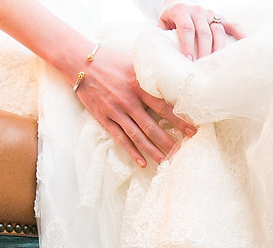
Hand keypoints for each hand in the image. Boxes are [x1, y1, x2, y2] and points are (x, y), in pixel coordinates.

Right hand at [74, 47, 196, 166]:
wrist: (79, 61)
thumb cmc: (110, 59)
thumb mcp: (135, 62)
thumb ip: (152, 73)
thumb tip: (174, 73)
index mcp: (139, 86)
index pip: (164, 107)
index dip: (179, 121)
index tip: (193, 131)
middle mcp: (128, 101)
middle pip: (152, 127)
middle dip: (169, 142)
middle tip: (184, 153)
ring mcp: (116, 111)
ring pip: (138, 136)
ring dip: (153, 151)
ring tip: (166, 162)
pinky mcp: (105, 118)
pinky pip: (120, 138)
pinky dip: (132, 152)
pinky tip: (142, 163)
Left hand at [158, 3, 245, 60]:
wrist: (178, 4)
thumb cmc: (169, 21)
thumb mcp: (162, 26)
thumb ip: (162, 38)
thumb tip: (164, 59)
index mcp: (181, 11)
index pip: (186, 29)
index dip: (187, 45)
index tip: (188, 60)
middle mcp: (197, 11)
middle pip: (204, 33)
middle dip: (204, 52)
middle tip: (203, 68)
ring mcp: (210, 14)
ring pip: (218, 32)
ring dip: (218, 50)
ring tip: (218, 65)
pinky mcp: (220, 18)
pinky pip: (233, 25)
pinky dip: (240, 34)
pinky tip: (246, 44)